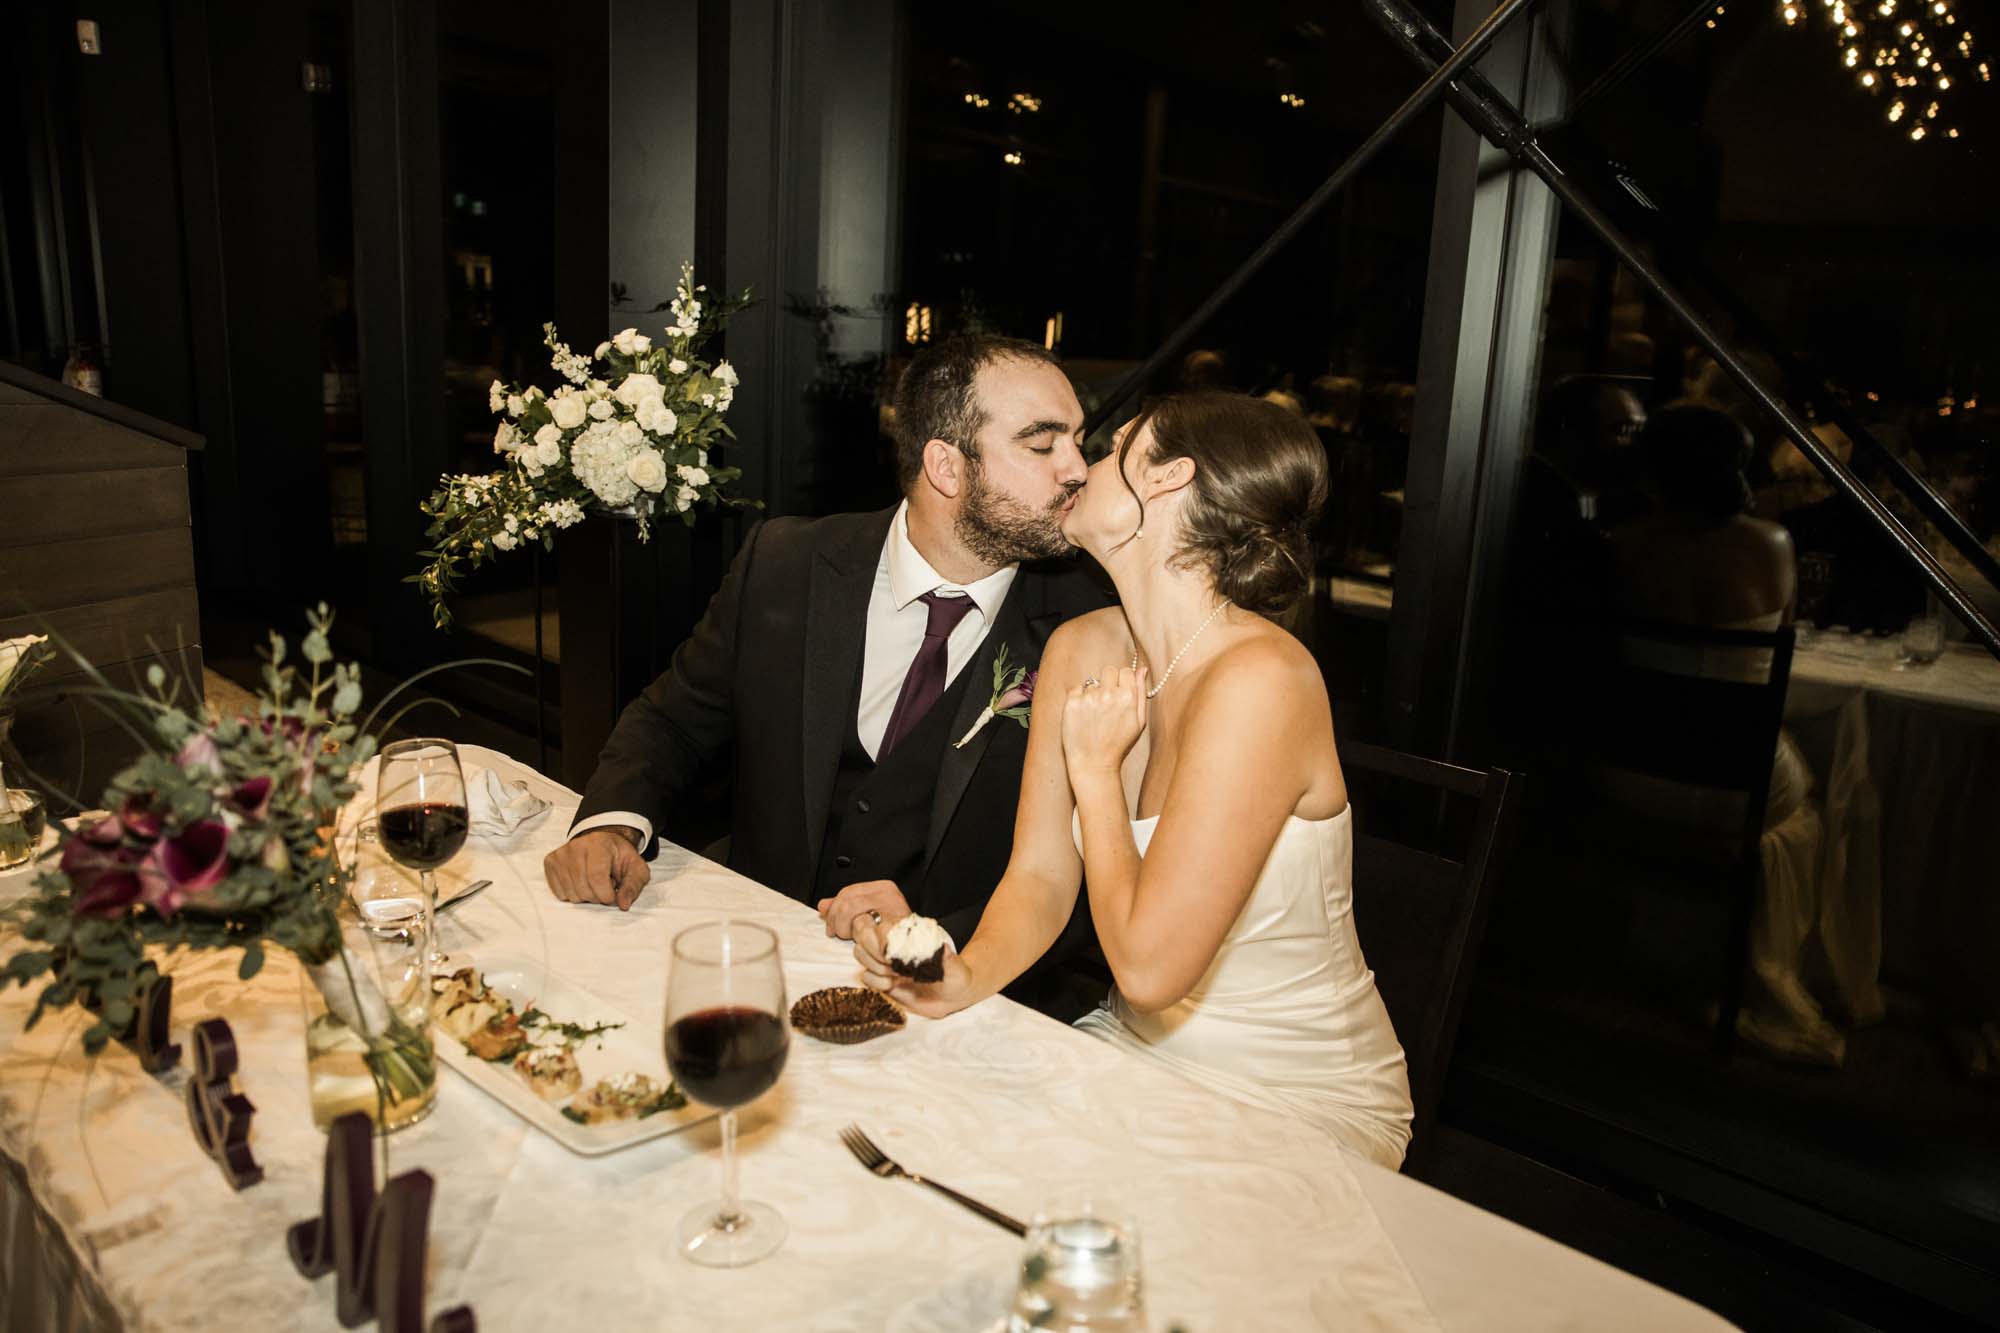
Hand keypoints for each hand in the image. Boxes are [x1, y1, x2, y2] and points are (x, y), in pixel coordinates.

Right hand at [543, 827, 649, 910]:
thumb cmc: (619, 857)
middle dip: (598, 896)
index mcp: (598, 844)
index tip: (613, 896)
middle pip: (583, 889)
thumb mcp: (636, 869)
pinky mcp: (550, 863)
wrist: (603, 842)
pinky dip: (573, 893)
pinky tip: (581, 881)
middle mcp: (575, 846)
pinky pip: (560, 894)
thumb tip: (623, 905)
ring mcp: (560, 855)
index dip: (606, 894)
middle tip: (605, 885)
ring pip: (571, 894)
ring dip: (586, 895)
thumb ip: (633, 886)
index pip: (596, 877)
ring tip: (593, 881)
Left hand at [815, 879, 912, 940]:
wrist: (915, 950)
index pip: (848, 891)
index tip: (829, 925)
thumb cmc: (891, 936)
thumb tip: (823, 905)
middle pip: (847, 898)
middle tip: (834, 933)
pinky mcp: (890, 918)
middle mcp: (887, 892)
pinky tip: (859, 940)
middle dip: (835, 918)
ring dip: (842, 926)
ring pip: (849, 907)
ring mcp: (890, 904)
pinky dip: (855, 933)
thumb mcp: (865, 918)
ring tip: (848, 937)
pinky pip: (862, 923)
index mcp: (882, 887)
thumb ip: (844, 909)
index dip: (834, 908)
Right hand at [852, 915, 973, 1018]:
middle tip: (892, 966)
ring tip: (894, 975)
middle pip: (863, 937)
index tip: (892, 954)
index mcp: (909, 934)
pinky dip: (876, 982)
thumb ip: (949, 960)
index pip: (881, 925)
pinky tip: (892, 985)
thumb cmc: (955, 977)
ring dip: (874, 967)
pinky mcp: (881, 980)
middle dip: (873, 953)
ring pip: (860, 954)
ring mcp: (885, 962)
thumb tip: (943, 949)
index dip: (881, 938)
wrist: (952, 996)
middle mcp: (893, 945)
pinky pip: (865, 977)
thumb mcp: (956, 969)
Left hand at [1060, 663, 1148, 775]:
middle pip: (1109, 670)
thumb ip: (1141, 693)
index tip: (1119, 693)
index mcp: (1128, 697)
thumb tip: (1142, 669)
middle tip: (1107, 703)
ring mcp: (1089, 698)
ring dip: (1093, 693)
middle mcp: (1108, 694)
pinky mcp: (1072, 703)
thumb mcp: (1139, 722)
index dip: (1123, 681)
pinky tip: (1083, 715)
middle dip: (1109, 682)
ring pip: (1092, 682)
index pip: (1125, 671)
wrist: (1094, 763)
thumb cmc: (1119, 744)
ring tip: (1094, 715)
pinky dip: (1079, 698)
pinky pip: (1076, 688)